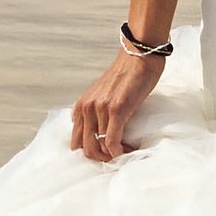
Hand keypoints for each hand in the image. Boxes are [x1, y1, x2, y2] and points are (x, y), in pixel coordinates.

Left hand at [69, 46, 166, 161]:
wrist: (138, 56)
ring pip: (99, 147)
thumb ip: (95, 111)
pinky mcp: (116, 110)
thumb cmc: (126, 75)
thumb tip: (98, 133)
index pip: (76, 141)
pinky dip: (119, 152)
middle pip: (85, 148)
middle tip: (116, 158)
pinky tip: (129, 149)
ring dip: (113, 155)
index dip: (91, 152)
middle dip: (101, 158)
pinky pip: (112, 142)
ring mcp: (100, 109)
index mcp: (81, 106)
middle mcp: (86, 108)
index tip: (106, 154)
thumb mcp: (102, 94)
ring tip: (126, 151)